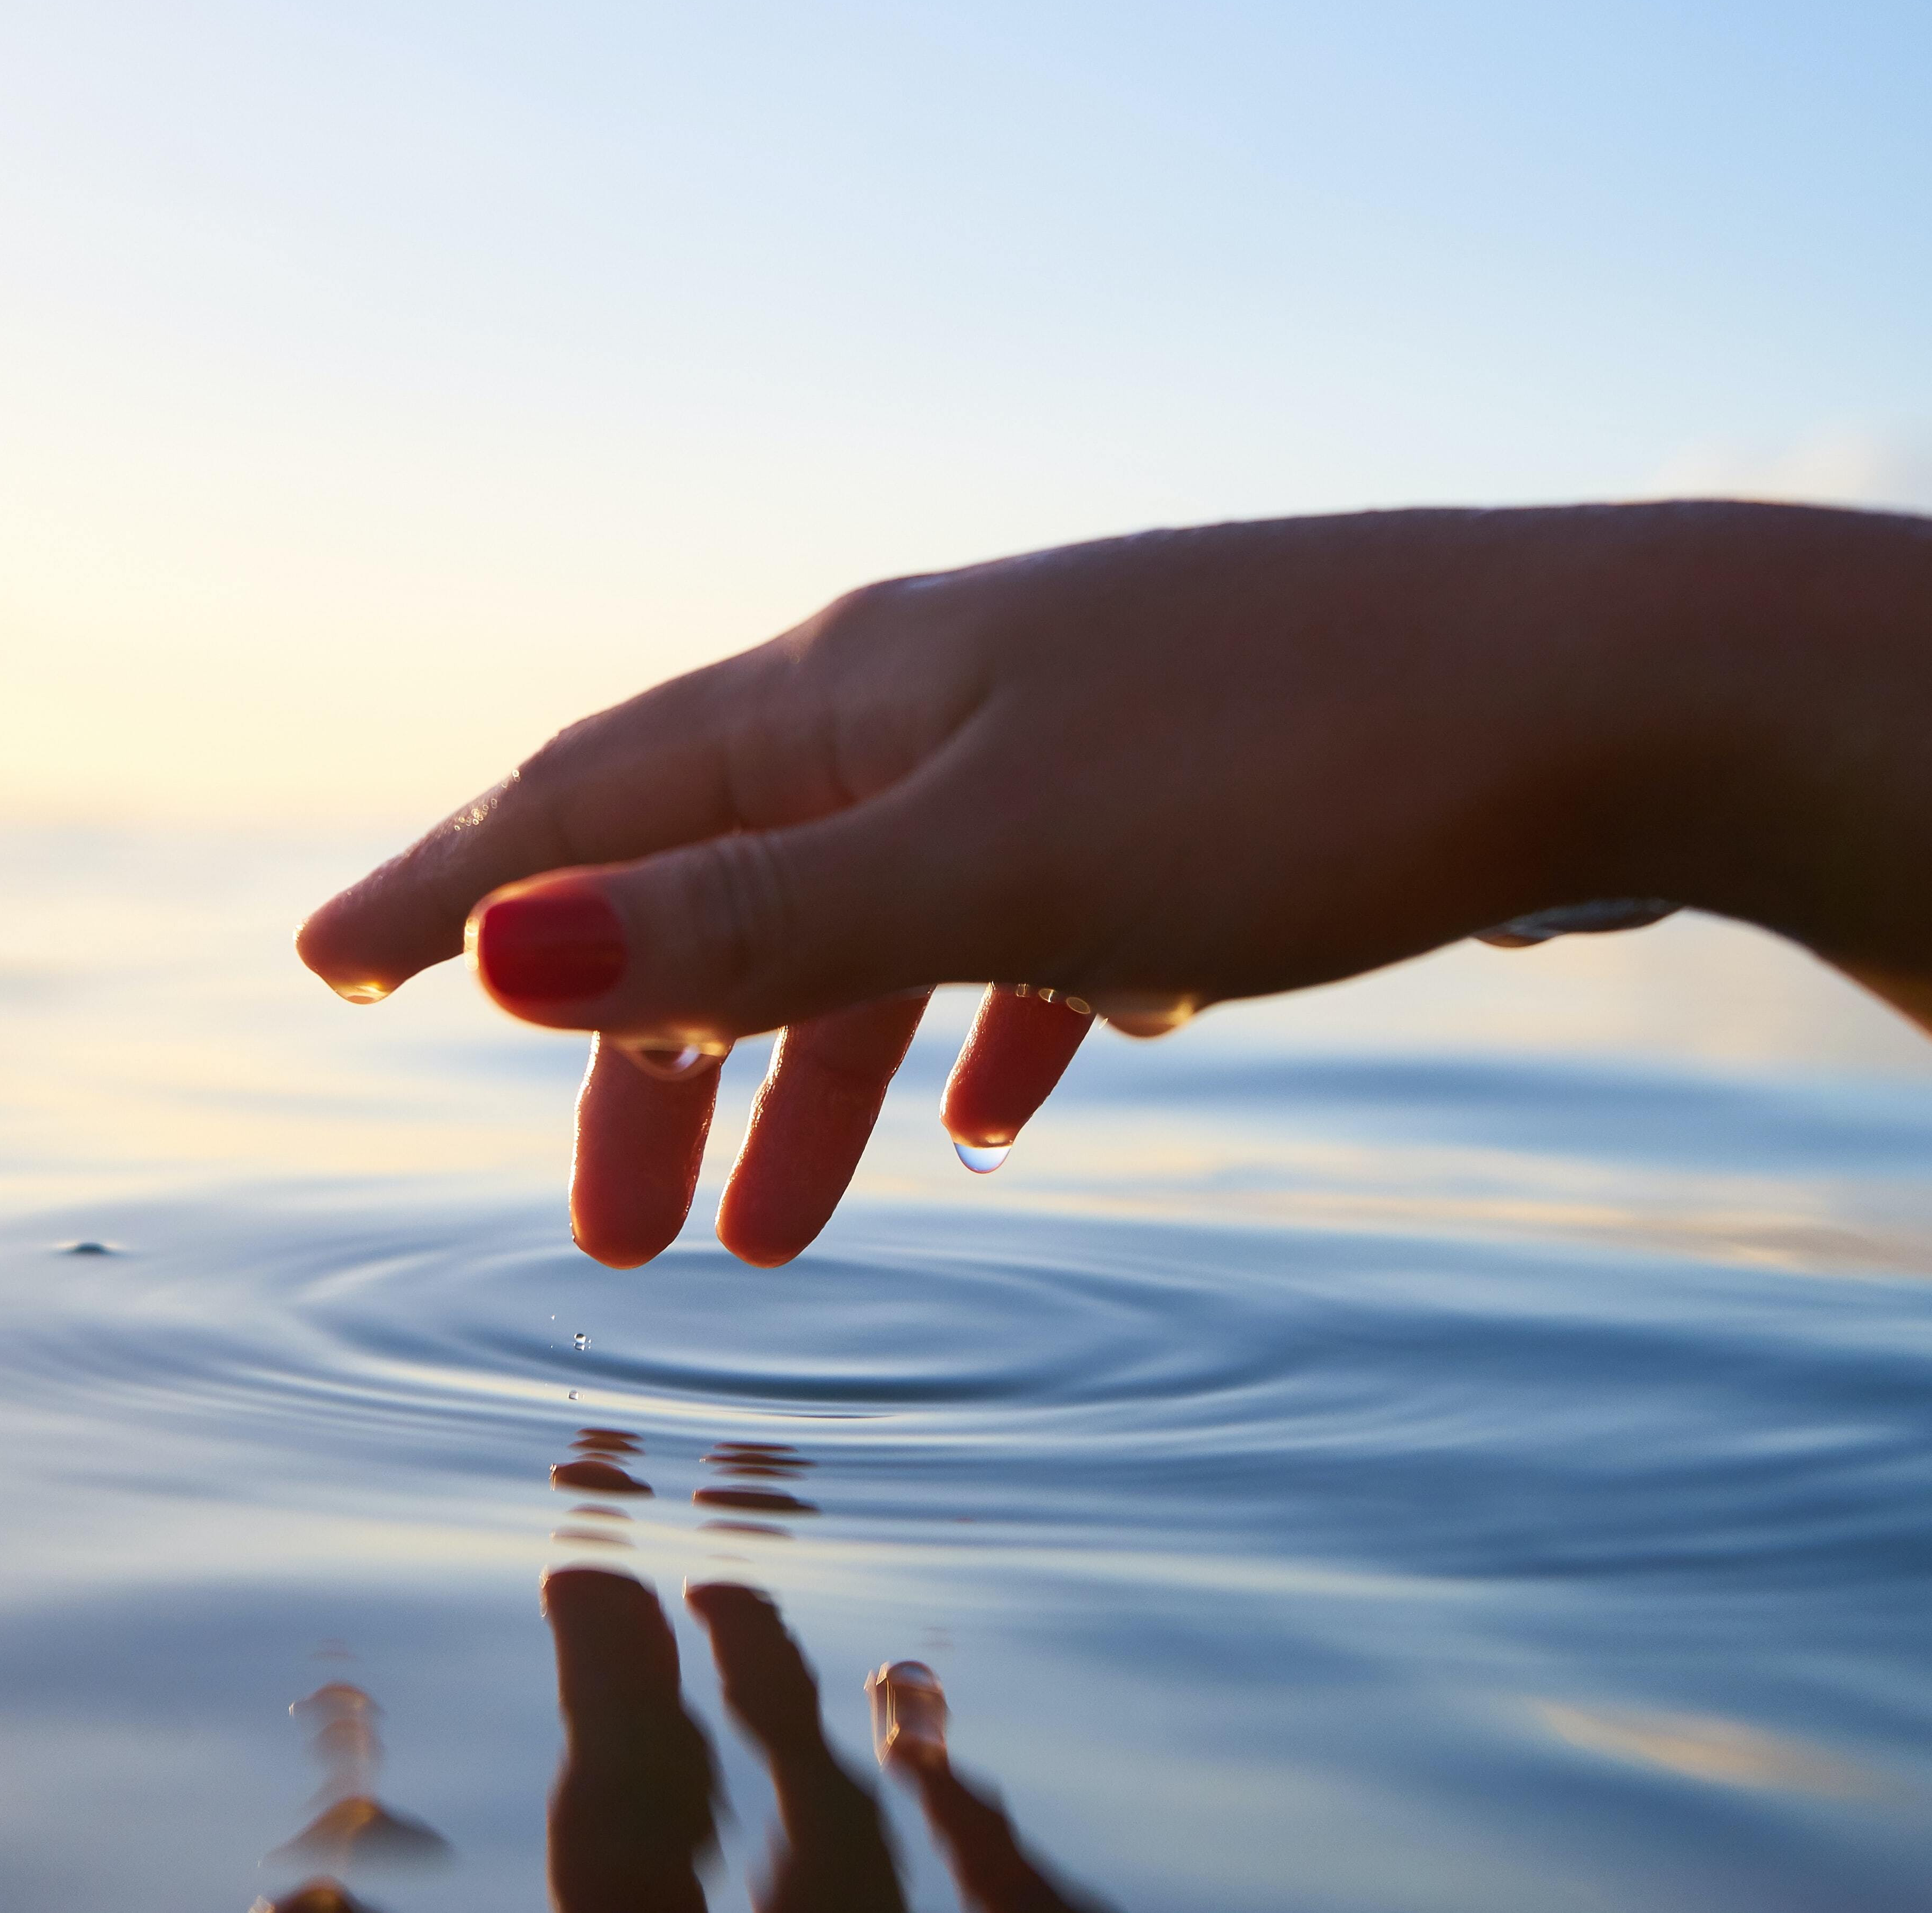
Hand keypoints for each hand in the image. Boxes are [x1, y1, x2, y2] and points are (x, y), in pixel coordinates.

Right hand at [298, 508, 1673, 1265]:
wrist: (1607, 692)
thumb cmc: (1296, 770)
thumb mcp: (993, 859)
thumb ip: (753, 913)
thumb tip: (506, 945)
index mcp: (857, 694)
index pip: (588, 798)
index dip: (450, 889)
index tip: (324, 965)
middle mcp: (941, 693)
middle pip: (725, 881)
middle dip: (650, 1059)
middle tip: (612, 1236)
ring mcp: (1071, 735)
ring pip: (883, 922)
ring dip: (818, 1075)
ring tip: (786, 1239)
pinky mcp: (1192, 794)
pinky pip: (1031, 921)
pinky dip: (987, 1018)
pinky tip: (1008, 1107)